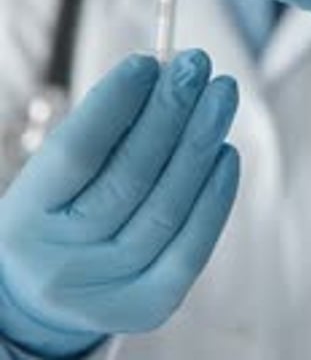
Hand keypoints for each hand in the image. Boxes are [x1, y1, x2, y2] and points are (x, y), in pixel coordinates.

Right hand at [0, 51, 238, 356]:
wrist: (51, 289)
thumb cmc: (62, 207)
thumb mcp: (59, 172)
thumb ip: (103, 128)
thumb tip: (163, 74)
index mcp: (26, 218)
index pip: (75, 153)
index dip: (113, 104)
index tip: (147, 61)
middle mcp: (62, 262)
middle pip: (128, 178)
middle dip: (169, 112)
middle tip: (195, 63)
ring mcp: (106, 292)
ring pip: (167, 207)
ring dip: (201, 141)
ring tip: (221, 92)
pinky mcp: (149, 306)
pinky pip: (191, 247)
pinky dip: (215, 196)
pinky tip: (226, 150)